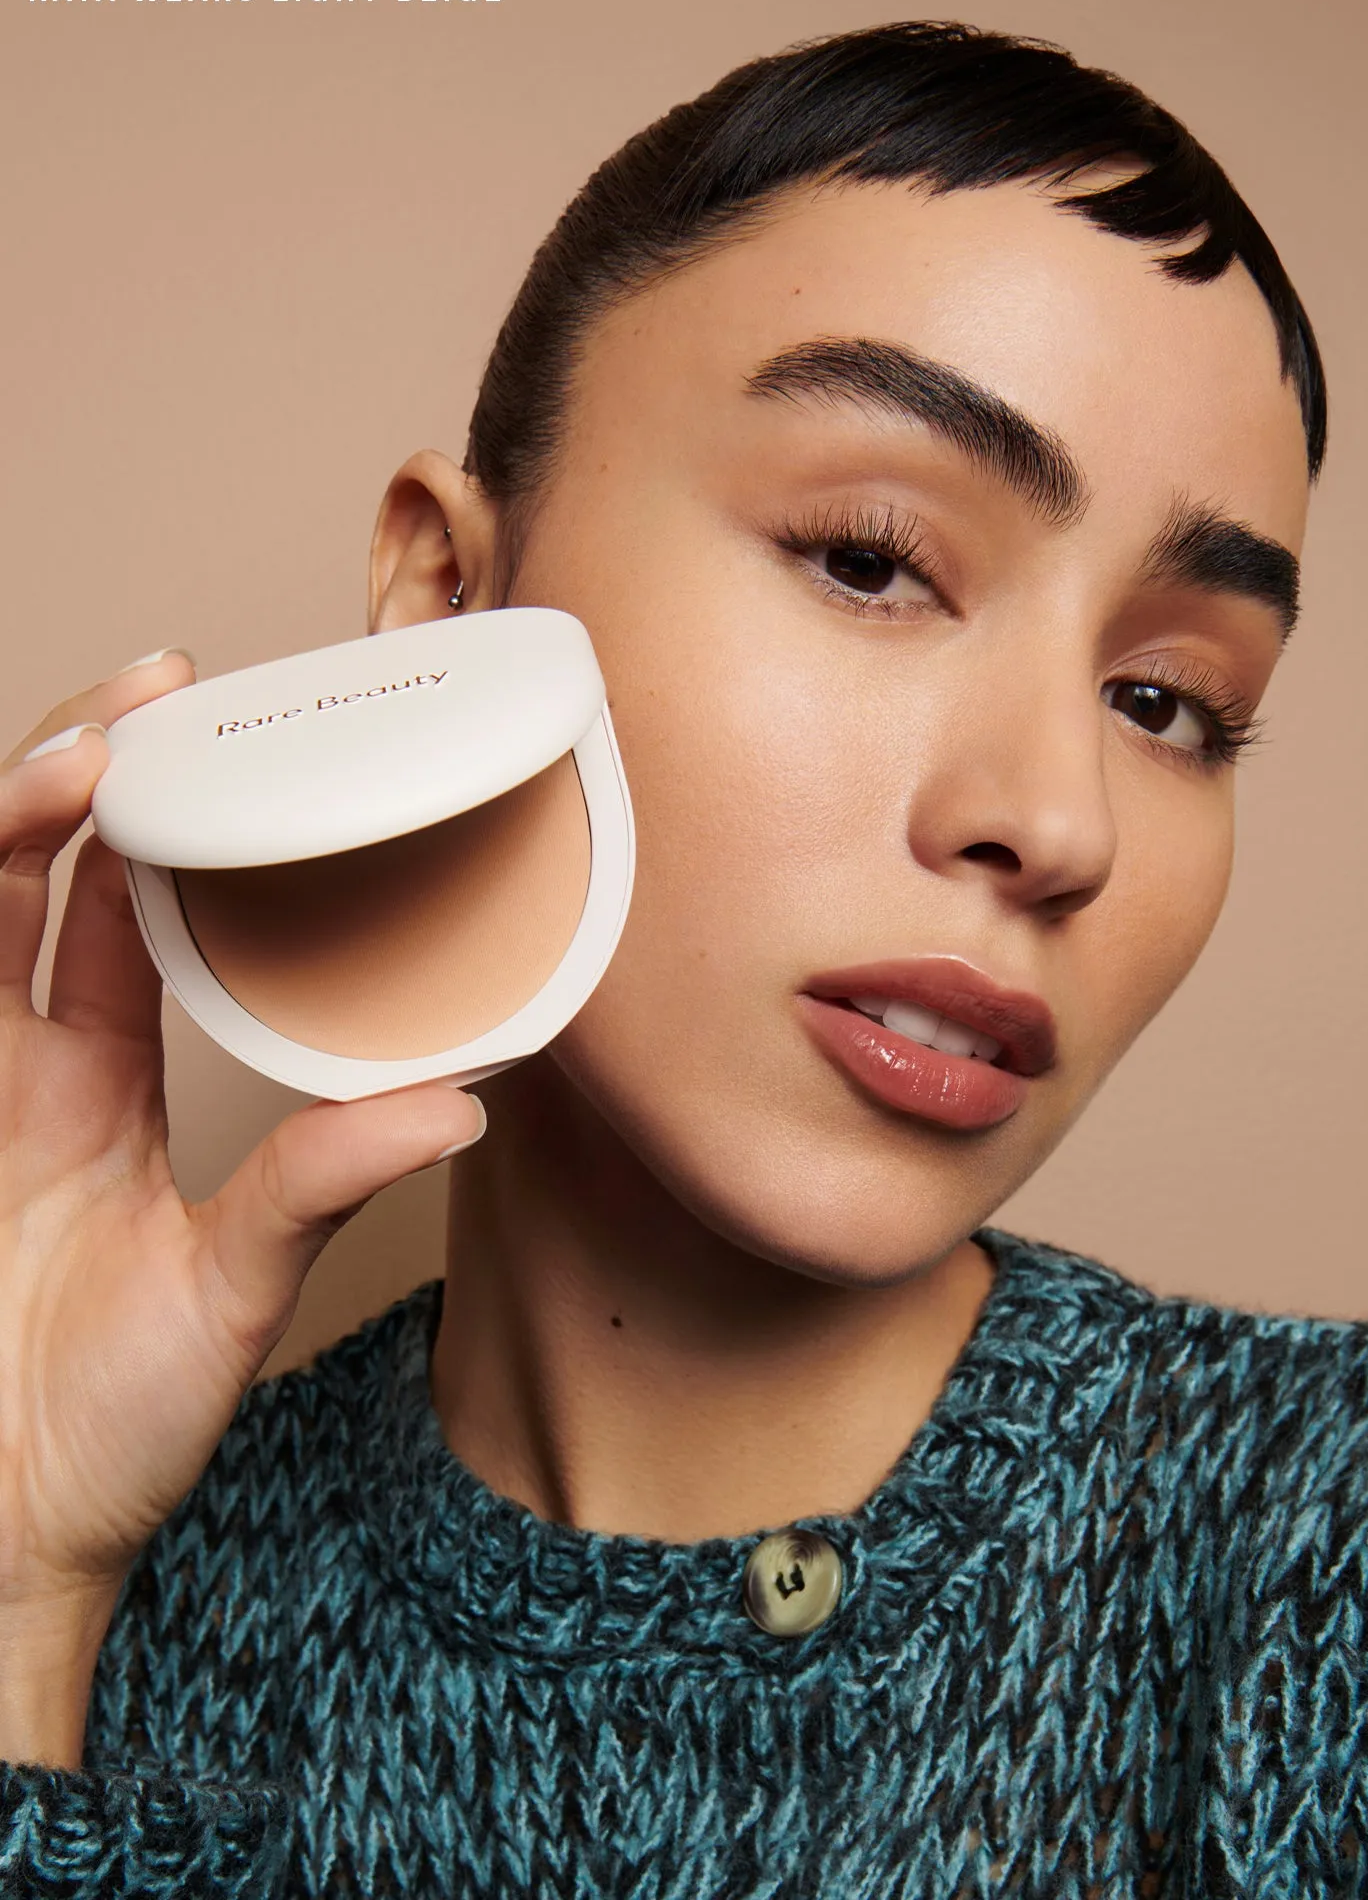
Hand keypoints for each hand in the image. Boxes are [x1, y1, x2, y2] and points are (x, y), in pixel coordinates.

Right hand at [0, 650, 484, 1617]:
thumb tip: (463, 1099)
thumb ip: (320, 1180)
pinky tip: (4, 839)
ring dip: (15, 811)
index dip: (161, 821)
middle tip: (160, 691)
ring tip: (92, 748)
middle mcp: (23, 1069)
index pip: (119, 913)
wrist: (1, 1535)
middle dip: (85, 768)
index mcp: (97, 1089)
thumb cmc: (110, 1427)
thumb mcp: (233, 1283)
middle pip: (36, 874)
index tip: (226, 740)